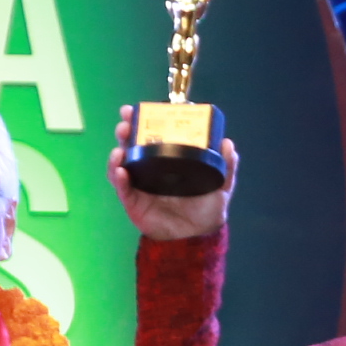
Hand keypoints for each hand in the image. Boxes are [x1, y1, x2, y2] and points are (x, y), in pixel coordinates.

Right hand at [107, 101, 231, 240]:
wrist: (196, 237)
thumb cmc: (206, 210)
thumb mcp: (221, 185)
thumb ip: (226, 166)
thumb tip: (227, 143)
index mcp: (168, 161)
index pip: (153, 137)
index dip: (144, 122)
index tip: (139, 109)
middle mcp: (151, 169)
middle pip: (133, 146)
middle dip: (127, 131)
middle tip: (126, 121)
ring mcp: (139, 185)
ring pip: (122, 164)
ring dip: (118, 153)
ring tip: (120, 147)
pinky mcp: (133, 202)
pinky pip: (122, 189)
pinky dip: (118, 178)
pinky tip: (120, 171)